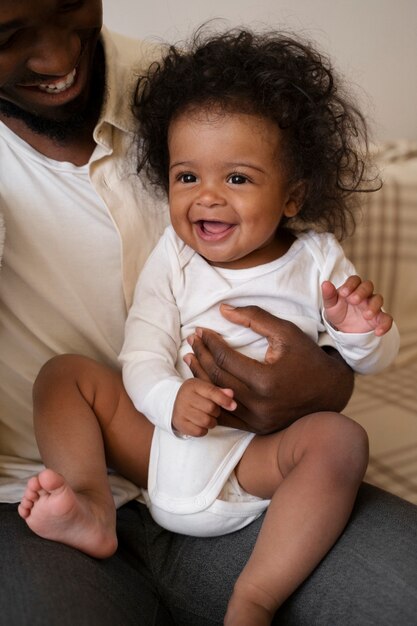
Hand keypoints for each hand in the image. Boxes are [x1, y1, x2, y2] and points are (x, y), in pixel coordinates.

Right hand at [172, 378, 235, 436]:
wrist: (173, 402)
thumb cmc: (195, 395)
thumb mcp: (206, 389)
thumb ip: (220, 392)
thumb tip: (231, 394)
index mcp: (193, 385)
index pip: (212, 392)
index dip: (224, 400)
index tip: (233, 406)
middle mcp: (185, 397)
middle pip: (211, 408)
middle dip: (216, 412)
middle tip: (212, 411)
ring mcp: (181, 411)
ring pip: (206, 421)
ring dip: (211, 422)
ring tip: (207, 418)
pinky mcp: (179, 423)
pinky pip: (199, 432)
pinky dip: (204, 430)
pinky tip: (200, 424)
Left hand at [183, 304, 353, 433]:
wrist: (329, 390)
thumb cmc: (307, 357)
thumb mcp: (285, 332)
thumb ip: (254, 317)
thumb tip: (222, 310)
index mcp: (266, 380)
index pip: (225, 358)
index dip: (210, 342)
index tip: (202, 330)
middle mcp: (260, 404)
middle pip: (217, 377)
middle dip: (201, 355)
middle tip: (193, 339)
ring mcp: (257, 420)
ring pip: (216, 397)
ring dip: (200, 376)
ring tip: (191, 357)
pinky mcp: (257, 428)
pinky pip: (225, 414)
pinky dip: (211, 397)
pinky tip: (202, 382)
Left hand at [322, 276, 392, 335]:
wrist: (343, 329)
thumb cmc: (338, 312)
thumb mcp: (331, 305)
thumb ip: (329, 295)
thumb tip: (325, 284)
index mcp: (352, 288)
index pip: (355, 280)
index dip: (350, 284)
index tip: (343, 293)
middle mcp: (364, 294)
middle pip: (368, 286)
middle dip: (361, 292)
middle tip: (353, 301)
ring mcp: (372, 305)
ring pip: (378, 299)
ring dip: (373, 306)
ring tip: (366, 315)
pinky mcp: (378, 318)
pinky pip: (387, 319)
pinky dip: (385, 325)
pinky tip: (378, 332)